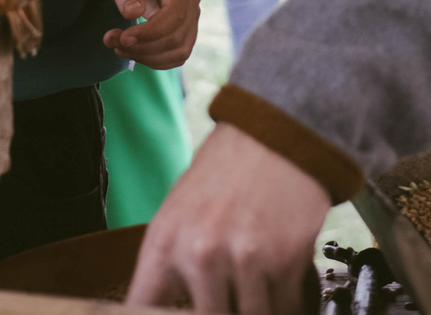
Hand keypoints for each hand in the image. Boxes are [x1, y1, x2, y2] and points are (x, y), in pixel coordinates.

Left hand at [101, 0, 199, 67]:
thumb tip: (133, 13)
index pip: (174, 15)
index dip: (150, 33)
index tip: (123, 37)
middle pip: (176, 37)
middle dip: (142, 47)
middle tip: (110, 40)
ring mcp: (191, 14)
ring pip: (179, 50)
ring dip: (148, 57)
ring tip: (118, 46)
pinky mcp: (184, 27)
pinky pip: (177, 53)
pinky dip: (155, 59)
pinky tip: (132, 50)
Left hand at [130, 123, 331, 313]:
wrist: (277, 133)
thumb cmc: (228, 168)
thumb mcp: (181, 209)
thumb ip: (174, 260)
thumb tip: (173, 306)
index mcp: (165, 240)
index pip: (144, 306)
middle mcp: (201, 253)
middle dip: (222, 310)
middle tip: (228, 297)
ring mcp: (245, 259)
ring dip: (257, 308)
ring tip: (257, 288)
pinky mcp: (286, 260)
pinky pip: (286, 307)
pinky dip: (286, 303)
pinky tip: (280, 283)